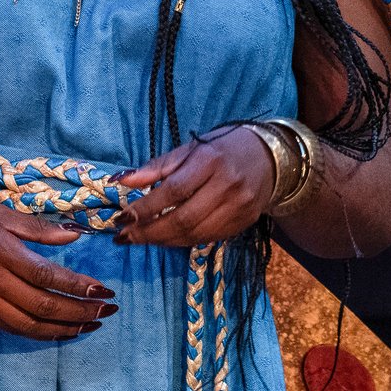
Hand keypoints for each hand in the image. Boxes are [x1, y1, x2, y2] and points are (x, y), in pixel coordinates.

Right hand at [0, 193, 114, 341]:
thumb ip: (38, 229)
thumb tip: (74, 236)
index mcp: (2, 253)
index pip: (49, 276)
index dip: (79, 287)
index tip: (105, 290)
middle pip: (43, 306)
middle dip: (80, 313)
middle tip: (107, 312)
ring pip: (29, 326)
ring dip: (64, 330)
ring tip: (90, 327)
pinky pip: (12, 329)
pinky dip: (39, 333)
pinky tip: (59, 330)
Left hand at [113, 127, 274, 247]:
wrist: (269, 157)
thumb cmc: (222, 149)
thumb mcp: (190, 149)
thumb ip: (156, 167)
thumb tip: (121, 181)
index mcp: (211, 160)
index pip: (174, 191)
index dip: (146, 208)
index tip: (121, 218)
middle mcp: (228, 186)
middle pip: (183, 219)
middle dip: (148, 232)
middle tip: (124, 236)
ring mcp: (239, 207)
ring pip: (194, 234)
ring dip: (162, 240)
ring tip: (140, 238)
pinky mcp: (244, 222)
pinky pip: (207, 239)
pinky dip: (182, 241)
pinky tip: (166, 238)